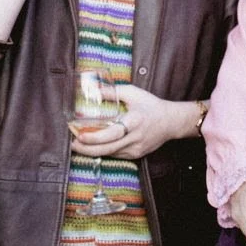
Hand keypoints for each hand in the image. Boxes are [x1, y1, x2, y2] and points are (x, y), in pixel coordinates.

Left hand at [70, 86, 191, 160]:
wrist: (171, 121)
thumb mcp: (132, 93)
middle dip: (87, 149)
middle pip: (108, 149)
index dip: (95, 137)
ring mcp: (136, 149)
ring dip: (93, 151)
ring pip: (110, 154)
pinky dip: (104, 151)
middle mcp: (135, 138)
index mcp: (135, 121)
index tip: (80, 135)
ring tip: (79, 145)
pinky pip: (117, 155)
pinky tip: (95, 147)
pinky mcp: (136, 155)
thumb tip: (91, 90)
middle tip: (73, 143)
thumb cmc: (151, 105)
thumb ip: (112, 91)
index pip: (113, 133)